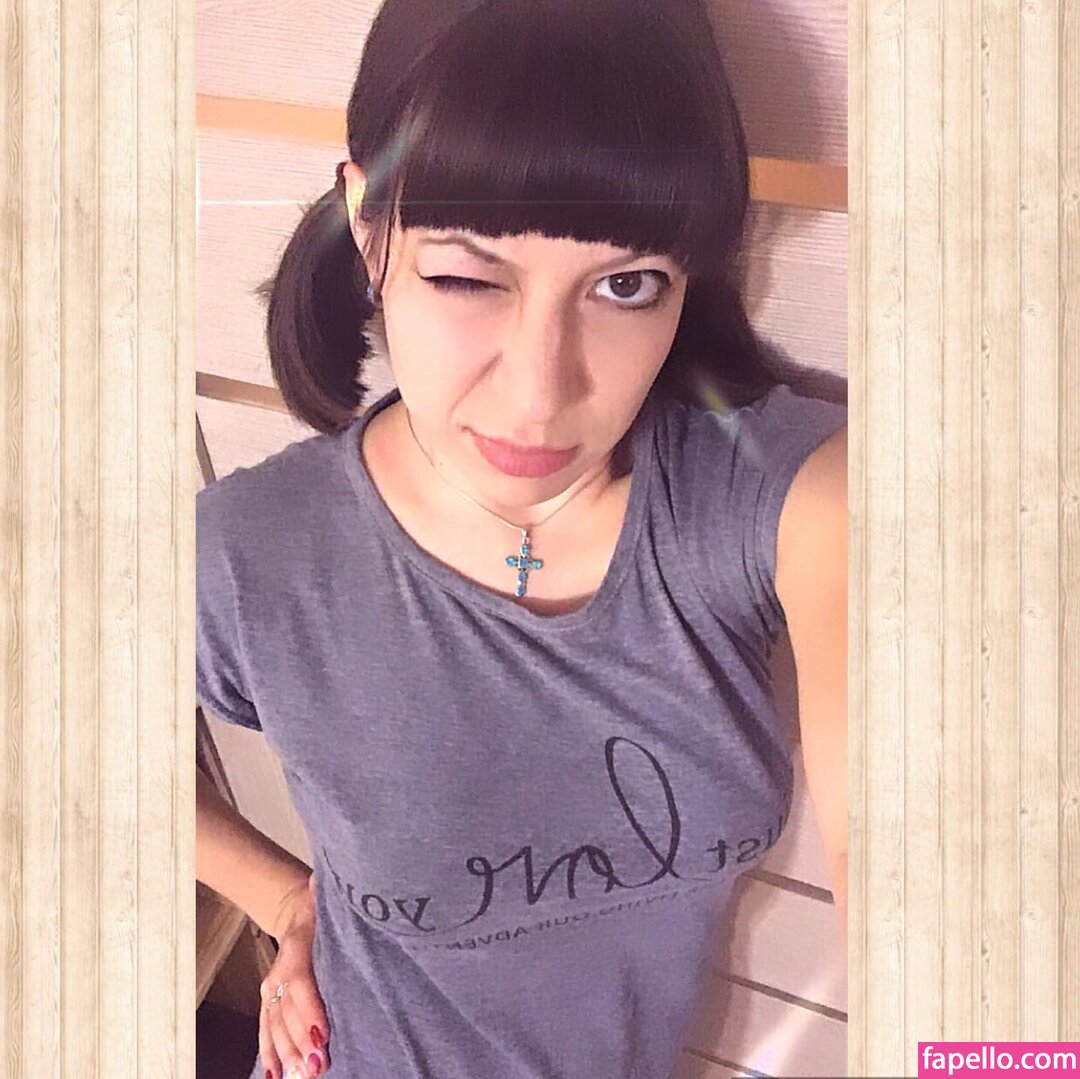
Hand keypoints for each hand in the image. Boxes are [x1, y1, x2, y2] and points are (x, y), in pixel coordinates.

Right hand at [258, 873, 331, 1078]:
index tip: (322, 1034)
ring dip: (287, 1054)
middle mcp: (279, 972)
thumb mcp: (329, 902)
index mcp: (297, 948)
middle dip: (300, 1042)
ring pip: (275, 1026)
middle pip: (287, 1012)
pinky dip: (269, 1053)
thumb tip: (319, 882)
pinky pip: (265, 1029)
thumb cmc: (322, 909)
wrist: (297, 909)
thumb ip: (324, 896)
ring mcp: (270, 989)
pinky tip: (275, 1075)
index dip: (309, 1009)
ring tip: (301, 1076)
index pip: (301, 982)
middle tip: (318, 1066)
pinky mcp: (269, 1001)